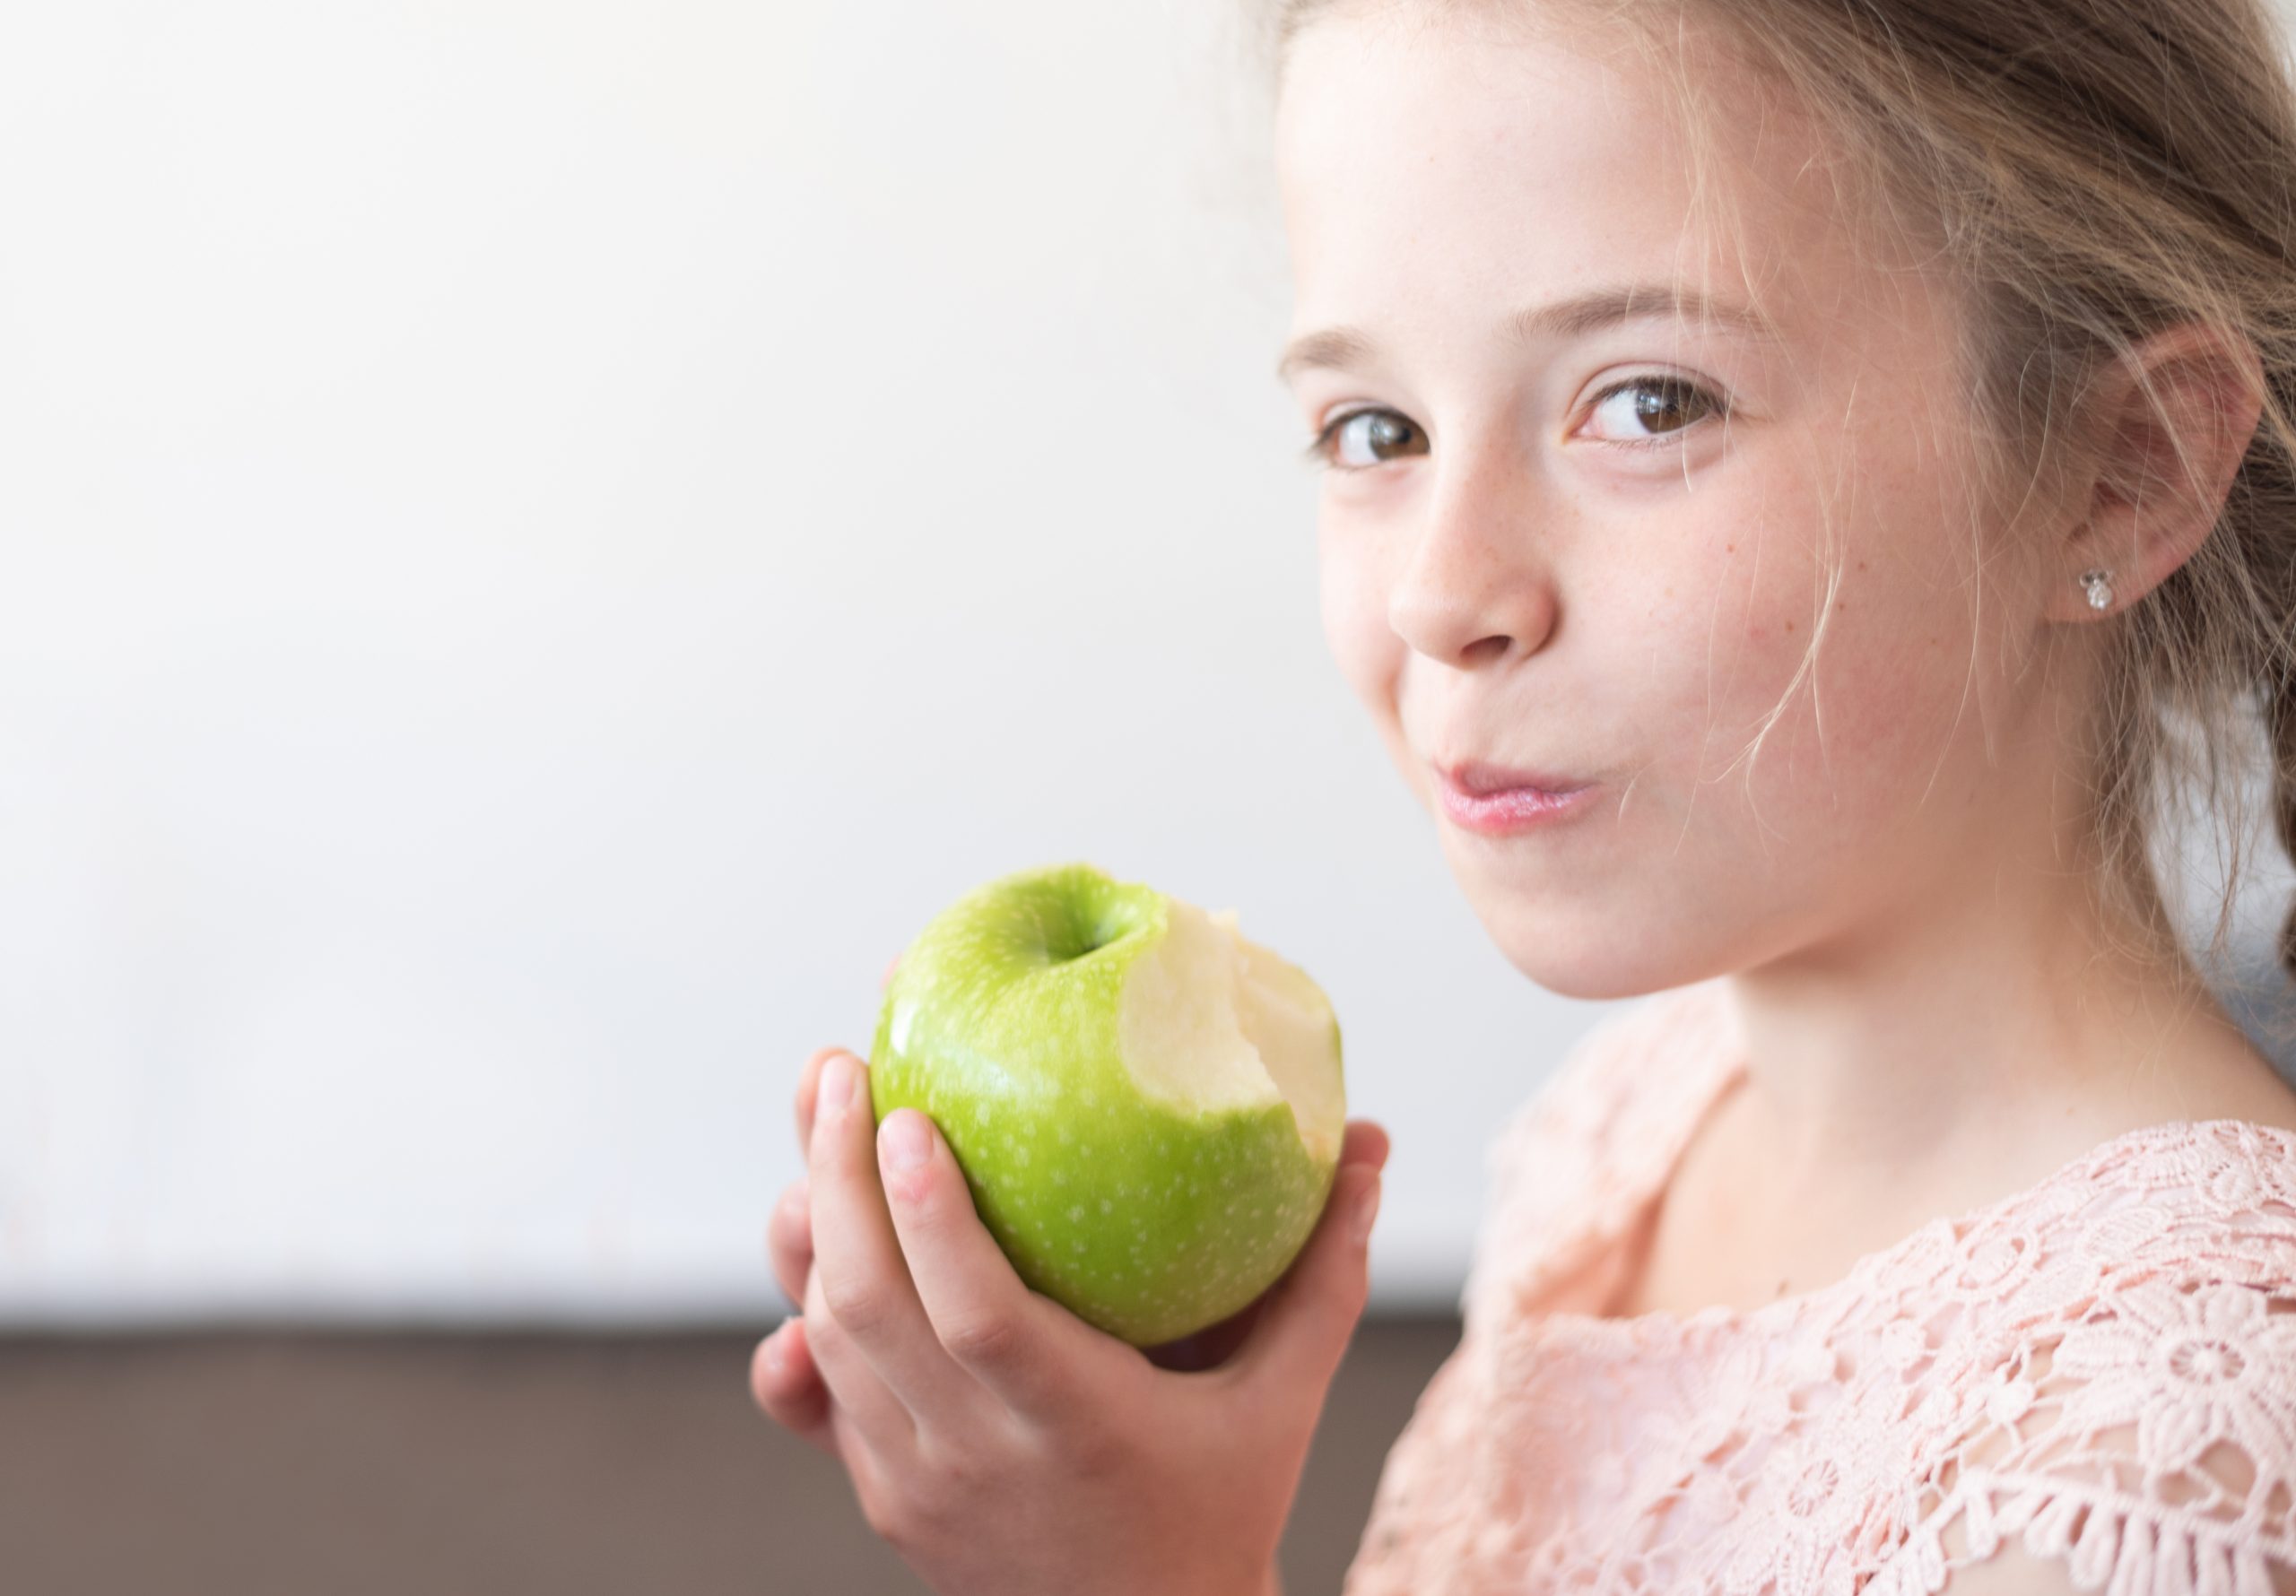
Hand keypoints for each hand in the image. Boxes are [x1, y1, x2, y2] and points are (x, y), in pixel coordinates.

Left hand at [750, 967, 1389, 1595]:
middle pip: (869, 1308)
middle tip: (840, 1066)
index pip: (978, 1314)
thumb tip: (1369, 1150)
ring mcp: (916, 1484)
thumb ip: (1322, 1277)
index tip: (909, 1113)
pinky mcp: (883, 1496)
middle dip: (835, 1175)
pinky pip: (817, 1395)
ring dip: (807, 1225)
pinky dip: (800, 1309)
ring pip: (829, 1340)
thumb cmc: (1221, 1509)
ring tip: (818, 1114)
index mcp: (1076, 1424)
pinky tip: (800, 1236)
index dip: (929, 1213)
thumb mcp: (1282, 1401)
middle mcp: (977, 1457)